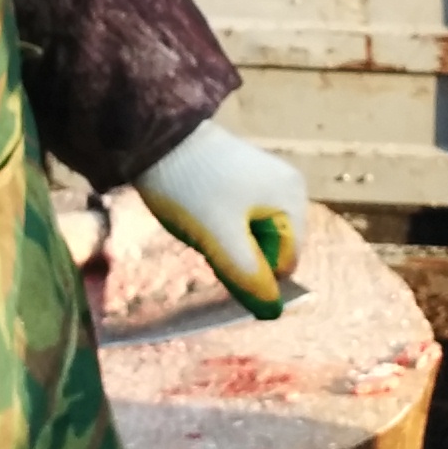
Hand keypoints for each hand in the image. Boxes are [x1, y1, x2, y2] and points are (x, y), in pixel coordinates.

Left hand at [135, 118, 309, 318]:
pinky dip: (219, 224)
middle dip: (239, 255)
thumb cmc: (191, 188)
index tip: (219, 255)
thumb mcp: (221, 240)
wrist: (154, 135)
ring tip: (200, 221)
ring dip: (226, 242)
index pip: (284, 265)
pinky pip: (240, 218)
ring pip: (251, 236)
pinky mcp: (242, 176)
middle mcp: (288, 187)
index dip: (252, 272)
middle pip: (270, 250)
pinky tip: (198, 210)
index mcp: (292, 200)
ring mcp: (265, 179)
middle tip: (208, 236)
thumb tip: (273, 313)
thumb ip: (249, 278)